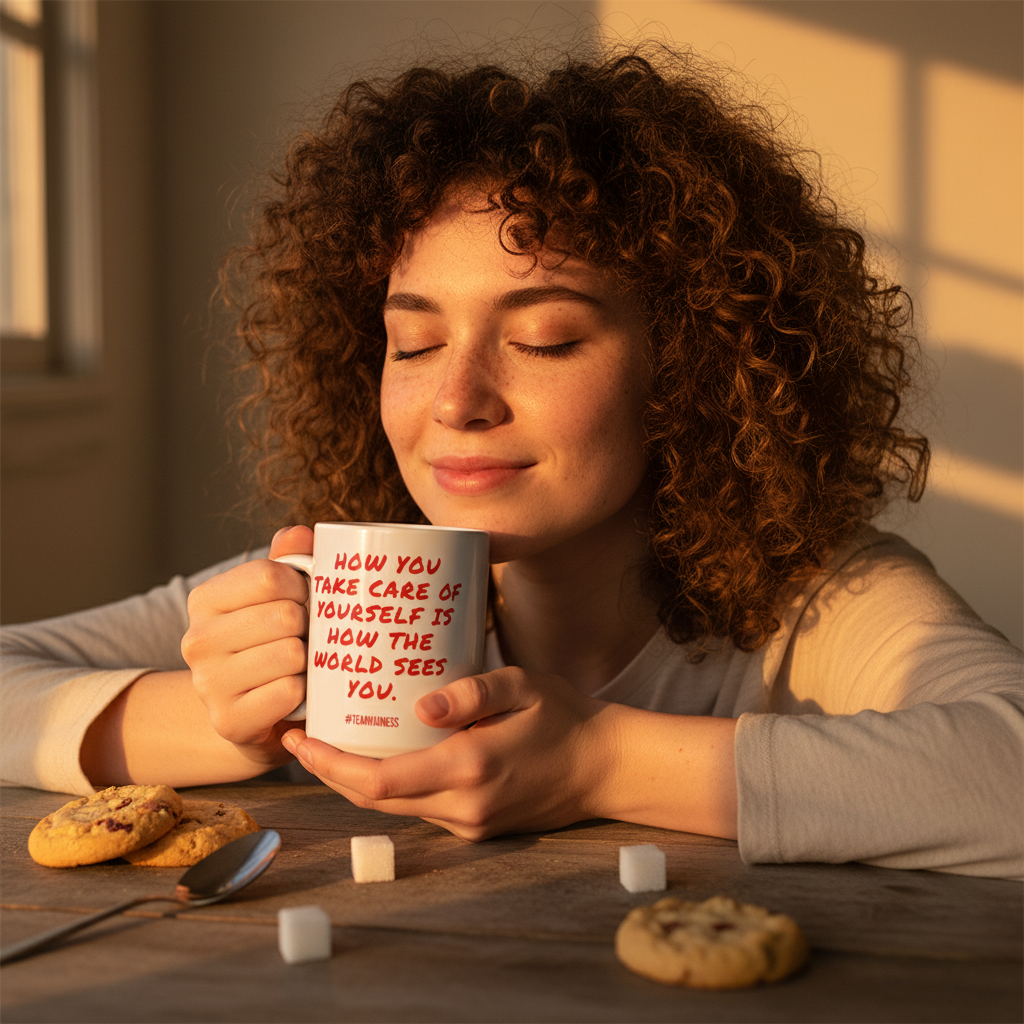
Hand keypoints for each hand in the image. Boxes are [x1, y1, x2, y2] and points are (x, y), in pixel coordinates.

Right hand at [181, 525, 313, 768]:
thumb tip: (299, 533)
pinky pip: (290, 691)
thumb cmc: (271, 642)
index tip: (305, 598)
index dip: (302, 585)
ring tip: (301, 665)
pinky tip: (296, 693)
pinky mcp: (229, 721)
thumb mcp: (276, 596)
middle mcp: (197, 640)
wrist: (253, 713)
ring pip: (291, 654)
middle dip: (310, 626)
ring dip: (310, 660)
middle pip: (286, 615)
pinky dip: (304, 692)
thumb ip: (288, 559)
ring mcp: (208, 684)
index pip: (270, 575)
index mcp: (205, 600)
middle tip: (306, 636)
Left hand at [280, 667, 618, 839]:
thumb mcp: (522, 687)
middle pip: (373, 799)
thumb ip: (471, 692)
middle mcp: (462, 806)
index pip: (377, 780)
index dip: (328, 764)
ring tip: (329, 740)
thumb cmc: (565, 716)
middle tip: (298, 737)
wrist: (605, 766)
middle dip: (328, 772)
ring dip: (356, 780)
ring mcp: (469, 823)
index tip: (297, 738)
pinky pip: (419, 808)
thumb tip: (419, 708)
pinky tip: (381, 755)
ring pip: (393, 807)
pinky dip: (390, 785)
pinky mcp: (476, 827)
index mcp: (468, 768)